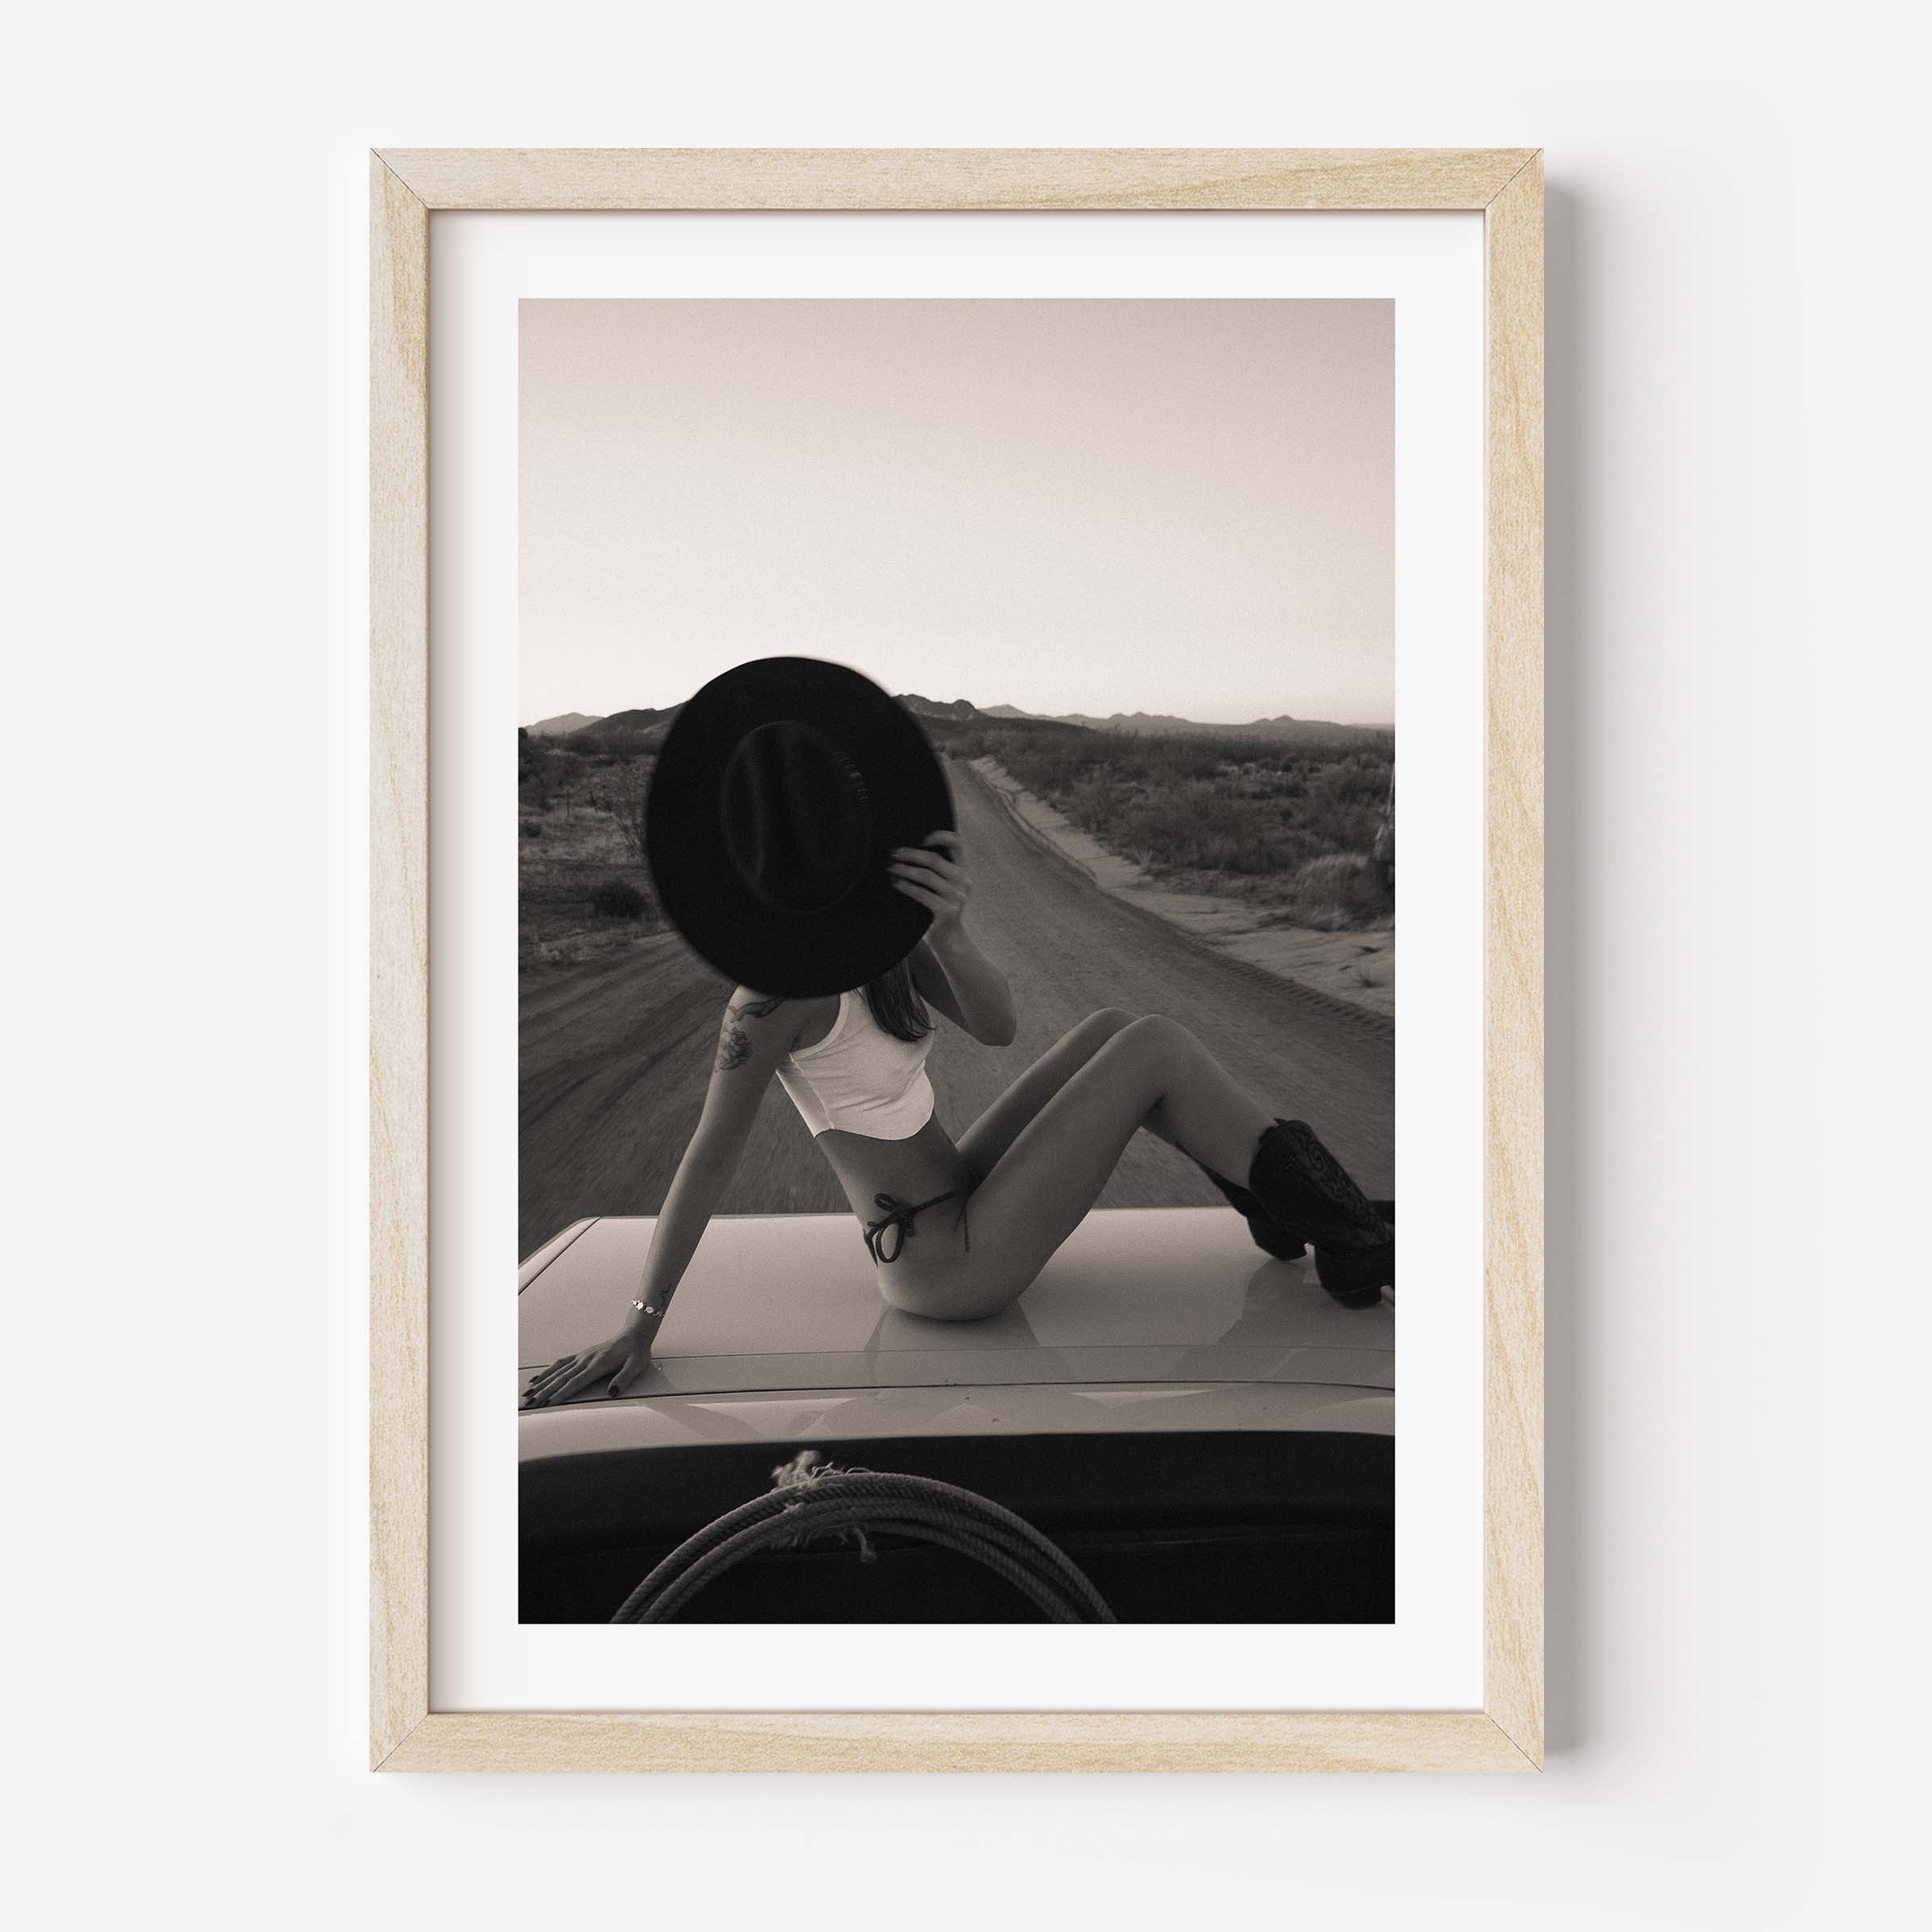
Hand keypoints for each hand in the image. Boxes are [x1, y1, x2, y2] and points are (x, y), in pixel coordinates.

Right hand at [519, 1323, 655, 1407]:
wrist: (634, 1334)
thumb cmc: (636, 1351)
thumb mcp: (636, 1366)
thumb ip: (624, 1379)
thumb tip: (612, 1392)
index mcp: (598, 1364)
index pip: (575, 1383)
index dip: (560, 1394)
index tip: (548, 1404)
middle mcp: (586, 1360)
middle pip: (561, 1379)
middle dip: (544, 1392)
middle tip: (530, 1403)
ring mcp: (582, 1357)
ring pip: (557, 1371)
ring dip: (542, 1383)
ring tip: (528, 1393)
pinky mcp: (581, 1356)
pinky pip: (560, 1363)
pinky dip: (547, 1371)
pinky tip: (538, 1378)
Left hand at [888, 830, 969, 941]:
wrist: (949, 940)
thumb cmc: (939, 909)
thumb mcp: (944, 887)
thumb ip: (936, 870)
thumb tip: (907, 849)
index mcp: (964, 871)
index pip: (958, 843)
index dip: (940, 836)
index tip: (921, 839)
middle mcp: (964, 882)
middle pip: (934, 859)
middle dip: (910, 854)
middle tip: (893, 854)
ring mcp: (957, 897)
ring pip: (926, 876)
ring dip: (905, 870)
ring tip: (891, 868)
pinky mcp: (947, 911)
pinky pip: (922, 894)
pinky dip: (906, 887)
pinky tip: (896, 883)